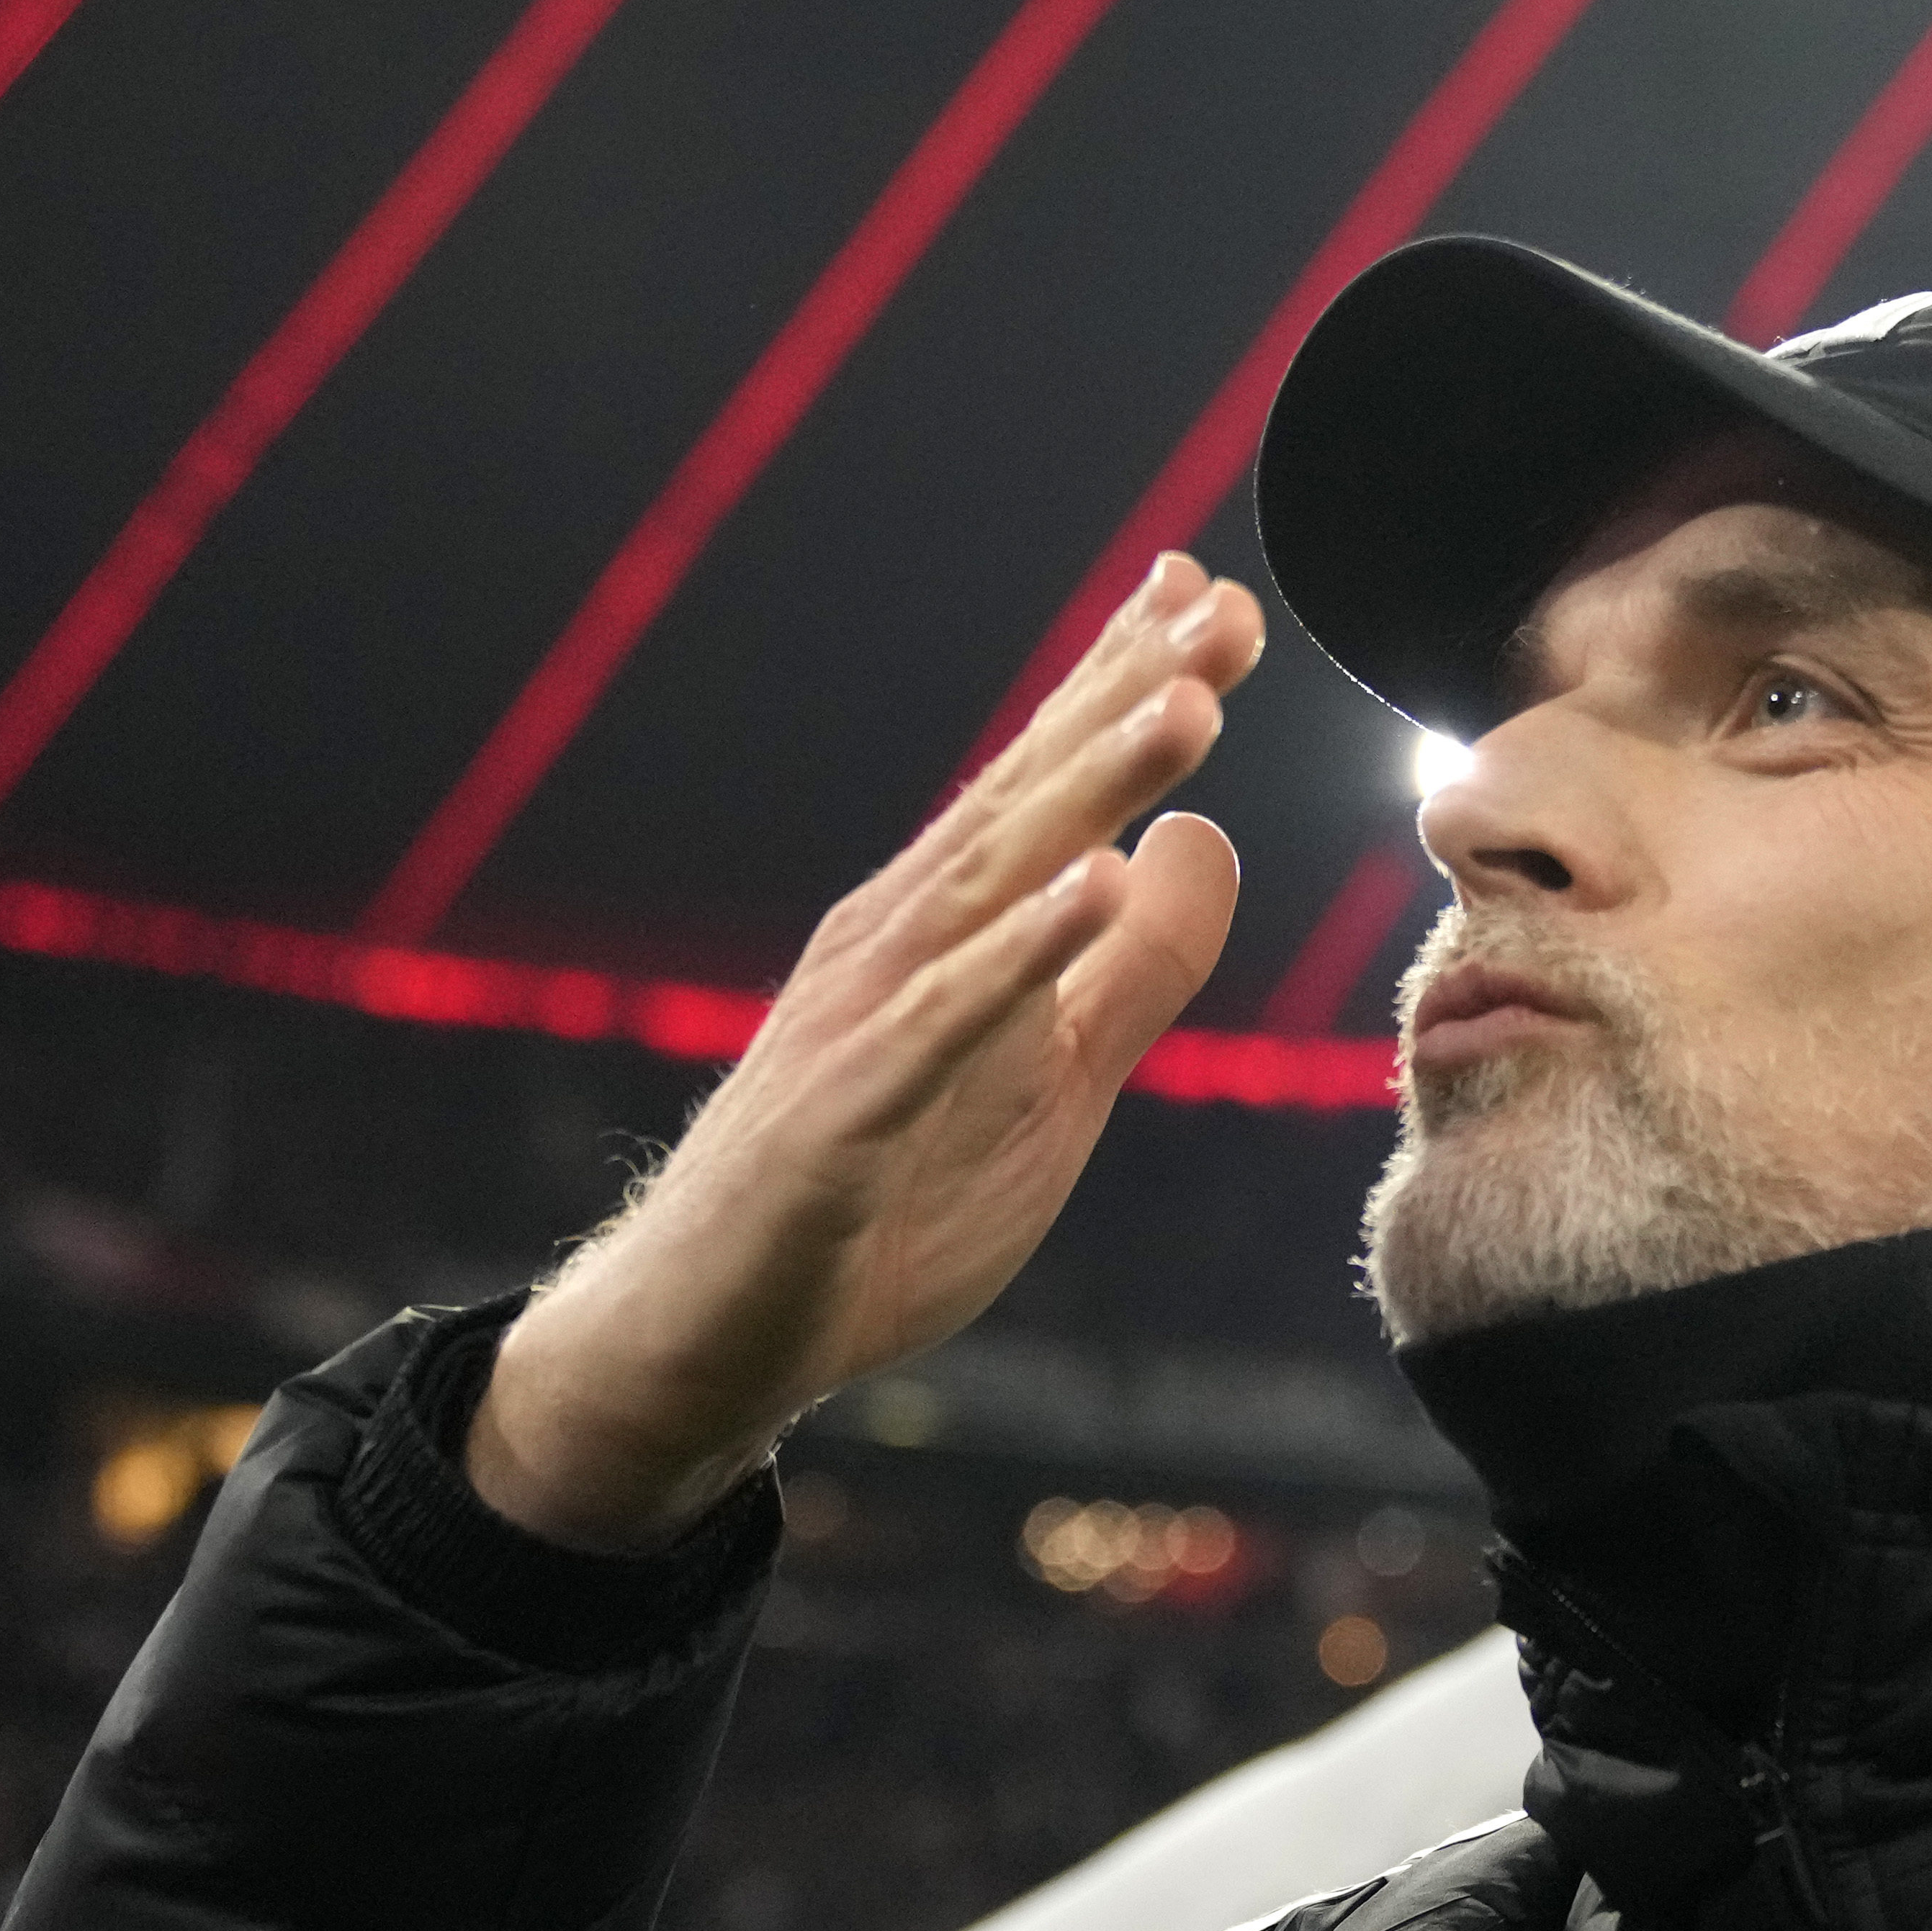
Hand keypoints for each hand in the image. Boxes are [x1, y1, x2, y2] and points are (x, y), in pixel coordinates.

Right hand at [468, 557, 1264, 1549]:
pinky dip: (1015, 956)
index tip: (1210, 592)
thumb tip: (1199, 839)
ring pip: (988, 885)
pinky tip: (1092, 890)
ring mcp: (862, 1023)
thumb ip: (1134, 971)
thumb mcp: (1056, 1084)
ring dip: (1087, 791)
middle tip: (1221, 606)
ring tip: (1187, 707)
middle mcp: (896, 944)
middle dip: (1121, 698)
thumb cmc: (882, 1203)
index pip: (1046, 791)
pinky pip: (941, 1027)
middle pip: (1025, 804)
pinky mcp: (843, 1120)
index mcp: (945, 931)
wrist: (710, 1338)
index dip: (1122, 687)